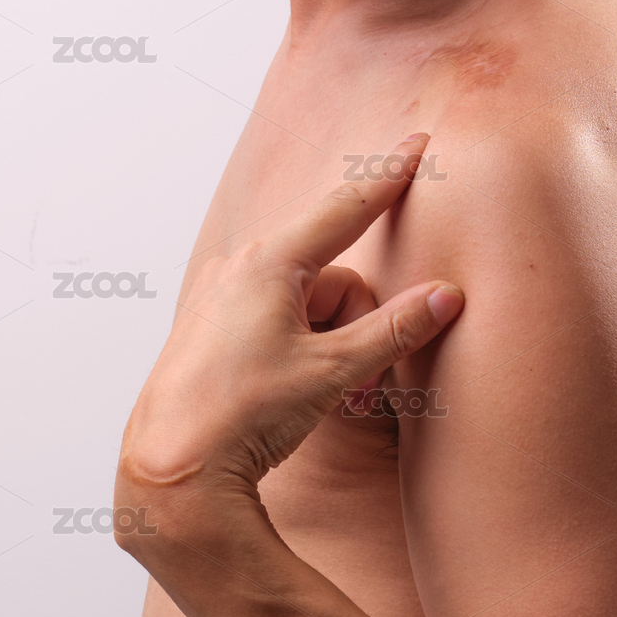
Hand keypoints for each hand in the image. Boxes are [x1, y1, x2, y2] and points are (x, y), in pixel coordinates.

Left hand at [114, 133, 463, 560]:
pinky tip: (296, 393)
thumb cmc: (242, 414)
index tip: (417, 143)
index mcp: (269, 262)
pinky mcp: (211, 328)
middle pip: (332, 274)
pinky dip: (300, 348)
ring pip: (306, 301)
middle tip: (362, 380)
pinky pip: (275, 319)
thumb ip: (394, 329)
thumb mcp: (331, 371)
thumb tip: (446, 296)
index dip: (388, 177)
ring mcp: (221, 297)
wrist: (170, 473)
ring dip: (331, 343)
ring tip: (329, 397)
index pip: (346, 207)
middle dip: (357, 322)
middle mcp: (239, 268)